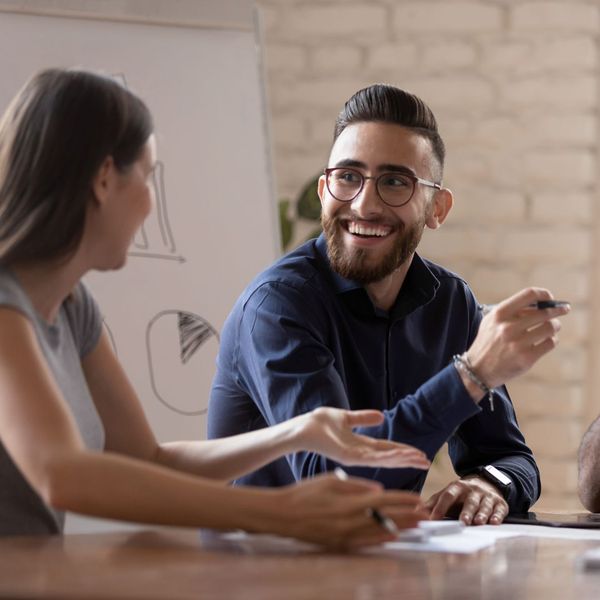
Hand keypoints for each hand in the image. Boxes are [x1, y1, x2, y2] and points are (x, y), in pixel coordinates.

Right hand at [275, 473, 427, 548]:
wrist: (282, 515)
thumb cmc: (305, 494)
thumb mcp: (330, 481)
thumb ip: (356, 486)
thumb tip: (379, 490)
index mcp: (349, 502)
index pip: (384, 500)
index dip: (403, 500)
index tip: (419, 499)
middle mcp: (351, 520)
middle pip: (386, 518)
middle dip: (408, 516)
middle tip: (427, 515)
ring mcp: (346, 535)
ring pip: (380, 532)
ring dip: (400, 528)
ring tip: (417, 526)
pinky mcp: (339, 544)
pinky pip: (366, 543)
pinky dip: (382, 540)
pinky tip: (393, 538)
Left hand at [297, 407, 430, 469]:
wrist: (303, 427)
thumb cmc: (320, 423)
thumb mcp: (347, 418)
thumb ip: (363, 418)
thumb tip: (381, 416)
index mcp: (361, 445)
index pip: (387, 449)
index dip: (403, 451)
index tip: (420, 454)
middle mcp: (360, 454)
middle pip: (389, 457)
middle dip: (407, 459)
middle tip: (427, 462)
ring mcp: (355, 457)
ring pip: (384, 459)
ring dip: (402, 459)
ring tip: (419, 459)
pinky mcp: (348, 457)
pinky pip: (372, 458)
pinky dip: (387, 458)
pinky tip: (400, 457)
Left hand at [424, 476, 508, 524]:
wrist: (486, 483)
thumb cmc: (461, 494)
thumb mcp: (447, 494)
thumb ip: (433, 503)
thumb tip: (416, 512)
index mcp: (457, 487)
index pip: (447, 496)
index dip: (440, 507)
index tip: (433, 519)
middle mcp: (472, 490)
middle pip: (468, 501)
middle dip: (466, 511)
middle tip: (462, 522)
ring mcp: (487, 496)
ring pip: (484, 505)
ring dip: (481, 514)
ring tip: (478, 522)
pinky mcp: (500, 503)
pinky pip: (499, 509)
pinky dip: (497, 516)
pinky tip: (494, 522)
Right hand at [465, 287, 569, 392]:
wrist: (478, 369)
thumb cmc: (488, 342)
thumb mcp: (491, 321)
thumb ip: (511, 310)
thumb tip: (540, 304)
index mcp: (499, 314)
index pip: (528, 295)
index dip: (543, 294)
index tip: (550, 298)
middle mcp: (508, 327)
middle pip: (544, 312)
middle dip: (557, 310)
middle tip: (563, 310)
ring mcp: (518, 343)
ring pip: (550, 327)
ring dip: (555, 325)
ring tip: (552, 327)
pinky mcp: (526, 358)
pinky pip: (550, 343)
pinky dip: (552, 340)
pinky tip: (547, 340)